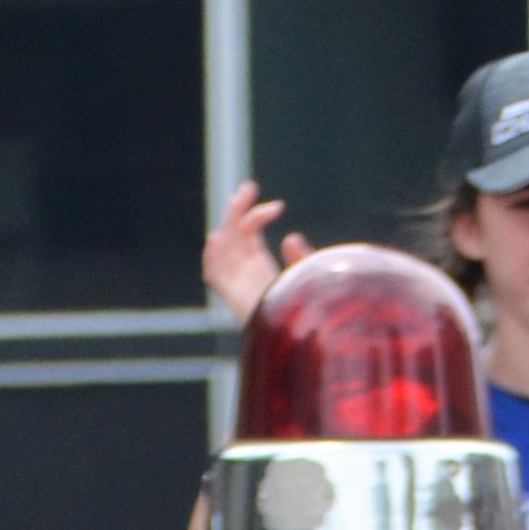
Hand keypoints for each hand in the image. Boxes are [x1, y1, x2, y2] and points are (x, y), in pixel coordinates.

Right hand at [202, 181, 306, 321]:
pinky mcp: (237, 299)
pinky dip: (213, 258)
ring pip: (224, 251)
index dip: (255, 218)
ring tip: (242, 198)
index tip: (278, 207)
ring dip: (229, 223)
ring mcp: (241, 288)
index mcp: (262, 273)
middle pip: (233, 239)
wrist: (310, 342)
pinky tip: (217, 239)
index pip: (248, 239)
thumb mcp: (309, 279)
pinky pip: (216, 277)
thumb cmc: (315, 313)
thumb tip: (290, 237)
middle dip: (238, 211)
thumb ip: (299, 258)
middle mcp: (248, 279)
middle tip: (249, 187)